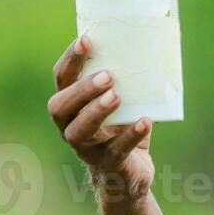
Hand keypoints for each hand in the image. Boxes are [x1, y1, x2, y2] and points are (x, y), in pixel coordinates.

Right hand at [47, 37, 154, 203]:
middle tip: (107, 75)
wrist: (131, 175)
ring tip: (116, 95)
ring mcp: (87, 149)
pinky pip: (116, 151)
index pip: (62, 79)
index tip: (87, 39)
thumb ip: (129, 81)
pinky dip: (130, 135)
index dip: (70, 60)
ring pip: (79, 132)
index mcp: (72, 106)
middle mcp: (71, 127)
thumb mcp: (125, 102)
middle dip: (81, 89)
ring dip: (96, 111)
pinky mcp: (109, 164)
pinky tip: (145, 121)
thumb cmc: (124, 129)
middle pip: (60, 107)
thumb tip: (153, 43)